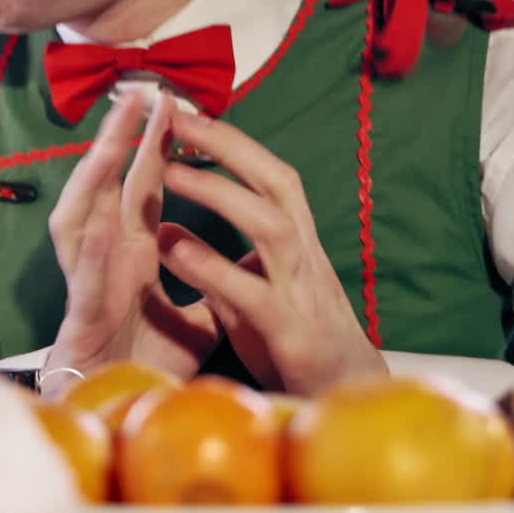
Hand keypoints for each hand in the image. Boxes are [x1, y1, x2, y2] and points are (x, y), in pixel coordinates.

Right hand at [42, 91, 226, 388]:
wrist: (112, 414)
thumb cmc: (144, 362)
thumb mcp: (194, 323)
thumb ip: (212, 290)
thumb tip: (249, 265)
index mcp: (132, 254)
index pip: (143, 188)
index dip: (156, 145)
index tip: (174, 103)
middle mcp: (106, 260)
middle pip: (106, 188)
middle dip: (120, 140)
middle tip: (140, 94)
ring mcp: (90, 286)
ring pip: (80, 220)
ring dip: (94, 178)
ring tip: (114, 138)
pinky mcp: (81, 323)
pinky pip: (86, 284)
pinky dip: (93, 254)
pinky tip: (104, 225)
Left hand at [158, 110, 386, 394]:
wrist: (347, 399)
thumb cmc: (296, 340)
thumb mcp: (251, 295)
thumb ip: (214, 263)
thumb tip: (165, 231)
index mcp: (295, 242)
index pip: (268, 176)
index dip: (231, 142)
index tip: (188, 114)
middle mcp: (304, 255)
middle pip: (275, 184)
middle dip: (228, 147)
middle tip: (178, 120)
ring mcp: (303, 292)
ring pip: (270, 227)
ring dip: (219, 195)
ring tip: (170, 172)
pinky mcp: (294, 335)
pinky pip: (254, 294)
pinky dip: (214, 268)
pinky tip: (175, 250)